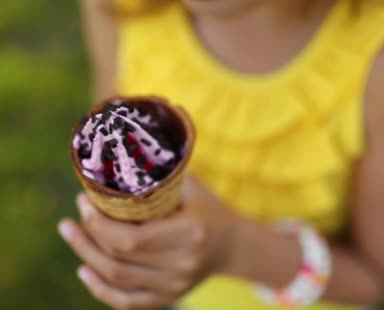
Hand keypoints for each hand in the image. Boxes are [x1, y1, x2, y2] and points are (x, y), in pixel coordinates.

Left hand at [58, 177, 241, 309]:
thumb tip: (112, 167)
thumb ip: (157, 179)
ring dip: (86, 257)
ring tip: (71, 235)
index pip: (130, 239)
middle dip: (87, 237)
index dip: (98, 223)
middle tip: (71, 218)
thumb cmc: (207, 208)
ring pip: (117, 280)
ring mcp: (176, 286)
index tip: (83, 201)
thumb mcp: (190, 187)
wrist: (233, 244)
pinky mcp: (169, 298)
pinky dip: (100, 290)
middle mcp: (183, 264)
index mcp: (190, 233)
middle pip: (118, 260)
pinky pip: (126, 302)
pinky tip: (85, 270)